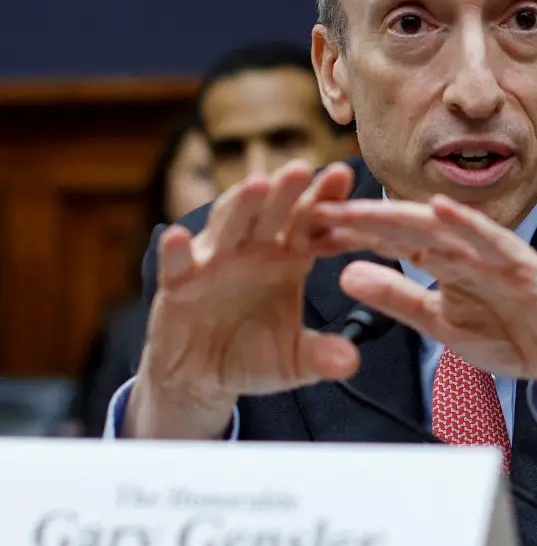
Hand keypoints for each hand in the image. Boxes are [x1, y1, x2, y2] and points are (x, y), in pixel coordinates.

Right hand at [125, 161, 360, 439]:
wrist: (203, 378)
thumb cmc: (254, 356)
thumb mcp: (294, 361)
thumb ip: (322, 356)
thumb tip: (351, 363)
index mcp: (286, 258)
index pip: (307, 222)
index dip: (323, 199)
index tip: (343, 175)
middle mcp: (250, 251)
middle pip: (269, 214)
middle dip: (284, 191)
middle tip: (301, 168)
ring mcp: (212, 263)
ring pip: (226, 227)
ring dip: (239, 206)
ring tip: (255, 185)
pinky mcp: (177, 284)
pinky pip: (176, 265)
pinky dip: (176, 250)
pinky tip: (179, 236)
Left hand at [310, 194, 536, 429]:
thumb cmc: (513, 334)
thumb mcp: (440, 322)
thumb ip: (398, 298)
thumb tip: (346, 275)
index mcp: (443, 260)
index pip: (387, 239)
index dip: (347, 232)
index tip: (302, 226)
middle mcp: (465, 247)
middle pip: (405, 225)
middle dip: (360, 216)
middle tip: (314, 205)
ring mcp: (494, 252)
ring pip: (440, 226)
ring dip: (400, 212)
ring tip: (359, 204)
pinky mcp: (523, 264)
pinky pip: (493, 239)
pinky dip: (467, 222)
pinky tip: (439, 208)